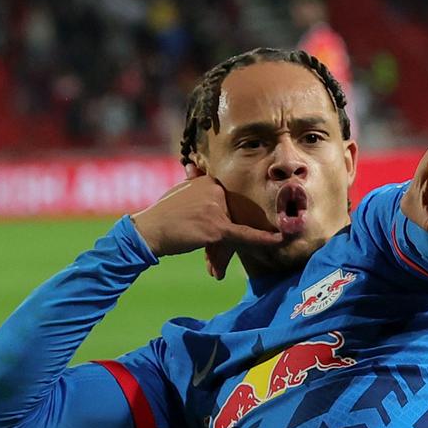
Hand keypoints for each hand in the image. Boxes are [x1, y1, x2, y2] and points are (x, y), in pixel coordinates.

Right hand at [132, 163, 272, 280]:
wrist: (148, 231)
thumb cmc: (161, 215)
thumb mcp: (177, 191)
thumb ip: (191, 180)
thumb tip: (192, 165)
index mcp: (208, 181)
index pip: (228, 200)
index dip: (225, 219)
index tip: (217, 226)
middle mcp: (215, 191)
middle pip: (233, 215)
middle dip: (223, 236)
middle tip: (204, 247)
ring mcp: (217, 209)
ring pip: (235, 228)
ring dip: (224, 248)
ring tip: (214, 262)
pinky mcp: (217, 228)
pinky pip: (244, 235)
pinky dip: (263, 239)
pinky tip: (279, 240)